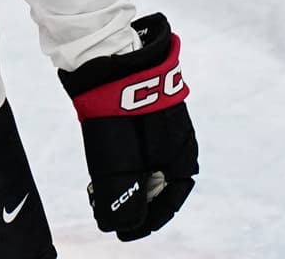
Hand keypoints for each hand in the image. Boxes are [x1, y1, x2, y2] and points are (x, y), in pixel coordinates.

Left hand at [58, 13, 198, 240]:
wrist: (105, 53)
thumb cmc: (118, 108)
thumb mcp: (117, 162)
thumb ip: (120, 197)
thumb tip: (117, 226)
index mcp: (182, 152)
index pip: (173, 196)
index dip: (151, 218)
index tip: (127, 231)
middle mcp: (177, 134)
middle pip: (161, 178)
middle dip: (138, 199)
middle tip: (111, 211)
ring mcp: (160, 114)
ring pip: (148, 156)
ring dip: (129, 176)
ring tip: (102, 189)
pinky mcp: (141, 99)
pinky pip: (137, 136)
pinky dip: (123, 154)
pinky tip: (104, 156)